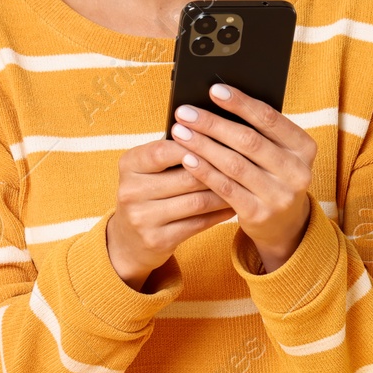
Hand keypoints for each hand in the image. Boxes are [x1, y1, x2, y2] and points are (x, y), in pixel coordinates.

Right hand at [108, 137, 234, 290]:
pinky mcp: (157, 240)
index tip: (220, 140)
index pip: (163, 150)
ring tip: (242, 185)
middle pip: (186, 177)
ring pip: (196, 202)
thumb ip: (173, 151)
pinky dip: (218, 214)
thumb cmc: (149, 192)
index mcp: (129, 165)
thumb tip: (215, 132)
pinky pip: (197, 224)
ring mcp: (142, 218)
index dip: (194, 145)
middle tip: (243, 164)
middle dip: (218, 170)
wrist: (128, 240)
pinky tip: (232, 206)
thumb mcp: (148, 169)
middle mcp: (130, 191)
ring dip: (223, 194)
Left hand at [169, 84, 316, 272]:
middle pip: (248, 141)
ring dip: (203, 145)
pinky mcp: (259, 214)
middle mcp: (297, 172)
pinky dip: (204, 171)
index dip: (241, 103)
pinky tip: (187, 158)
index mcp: (305, 148)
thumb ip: (259, 132)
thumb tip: (216, 103)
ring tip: (180, 132)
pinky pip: (225, 188)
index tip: (214, 90)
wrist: (284, 225)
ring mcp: (279, 196)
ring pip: (234, 164)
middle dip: (213, 124)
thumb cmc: (273, 175)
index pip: (270, 119)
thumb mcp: (278, 153)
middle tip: (185, 112)